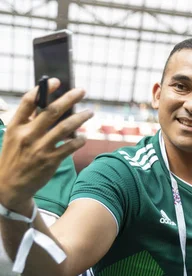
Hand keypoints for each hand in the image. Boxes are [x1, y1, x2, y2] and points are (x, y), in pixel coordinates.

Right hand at [0, 78, 90, 212]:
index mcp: (15, 126)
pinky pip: (70, 147)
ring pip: (65, 127)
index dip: (43, 89)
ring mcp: (39, 148)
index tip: (56, 81)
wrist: (9, 186)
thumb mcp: (13, 136)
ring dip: (81, 118)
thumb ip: (28, 121)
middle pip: (51, 111)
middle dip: (69, 99)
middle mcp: (27, 135)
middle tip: (82, 91)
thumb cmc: (14, 157)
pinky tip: (83, 137)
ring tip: (90, 112)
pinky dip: (79, 140)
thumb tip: (45, 102)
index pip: (29, 102)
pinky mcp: (50, 161)